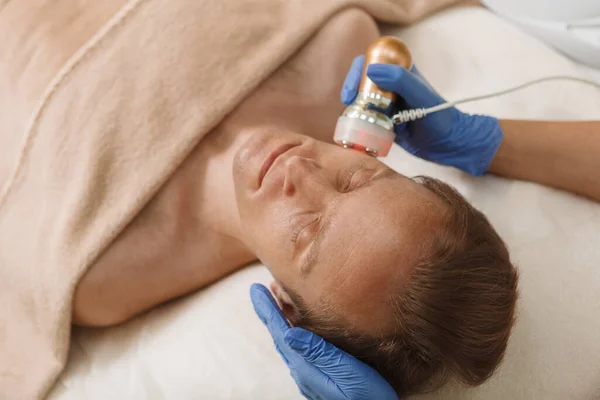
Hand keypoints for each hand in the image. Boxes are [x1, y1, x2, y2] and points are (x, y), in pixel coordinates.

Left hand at [250, 284, 397, 399]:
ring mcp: (309, 375)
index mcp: (305, 366)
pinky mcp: (318, 377)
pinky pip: (298, 348)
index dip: (267, 309)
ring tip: (275, 300)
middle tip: (260, 289)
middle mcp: (302, 370)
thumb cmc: (366, 396)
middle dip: (269, 311)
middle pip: (279, 334)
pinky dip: (292, 330)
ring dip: (280, 319)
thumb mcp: (346, 371)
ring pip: (288, 341)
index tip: (255, 288)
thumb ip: (320, 352)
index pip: (280, 331)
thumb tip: (289, 332)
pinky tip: (296, 326)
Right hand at [341, 55, 502, 175]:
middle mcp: (391, 86)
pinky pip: (365, 119)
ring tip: (355, 119)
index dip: (357, 71)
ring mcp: (386, 105)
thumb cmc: (439, 117)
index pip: (371, 61)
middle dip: (352, 91)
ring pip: (361, 100)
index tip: (353, 89)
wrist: (447, 145)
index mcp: (400, 71)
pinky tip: (360, 130)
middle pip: (361, 81)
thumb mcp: (420, 95)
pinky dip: (360, 123)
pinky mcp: (383, 123)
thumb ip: (400, 80)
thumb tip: (371, 71)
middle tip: (348, 103)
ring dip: (355, 108)